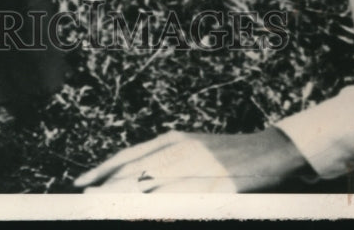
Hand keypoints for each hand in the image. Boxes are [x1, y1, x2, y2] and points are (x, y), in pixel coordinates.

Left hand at [74, 128, 306, 193]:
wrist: (271, 149)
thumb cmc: (227, 151)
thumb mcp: (191, 147)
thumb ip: (164, 158)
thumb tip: (134, 174)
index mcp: (173, 139)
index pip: (130, 155)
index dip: (104, 169)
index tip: (82, 182)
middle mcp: (182, 150)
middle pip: (138, 171)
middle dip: (110, 187)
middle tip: (86, 198)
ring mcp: (201, 168)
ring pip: (158, 187)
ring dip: (131, 199)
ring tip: (107, 207)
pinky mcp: (220, 186)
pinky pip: (189, 201)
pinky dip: (168, 209)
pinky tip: (152, 212)